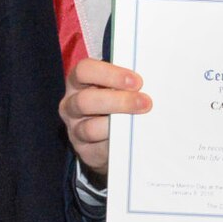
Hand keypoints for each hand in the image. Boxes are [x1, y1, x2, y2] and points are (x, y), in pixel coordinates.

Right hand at [59, 59, 148, 178]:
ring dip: (119, 124)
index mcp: (78, 82)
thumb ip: (125, 83)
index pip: (84, 70)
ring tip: (141, 120)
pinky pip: (99, 149)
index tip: (136, 81)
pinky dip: (118, 143)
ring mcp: (75, 129)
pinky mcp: (84, 151)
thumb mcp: (115, 88)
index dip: (109, 74)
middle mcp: (71, 105)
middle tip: (145, 101)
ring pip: (90, 128)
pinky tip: (133, 137)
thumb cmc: (114, 103)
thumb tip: (151, 80)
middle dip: (118, 101)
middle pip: (85, 101)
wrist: (106, 137)